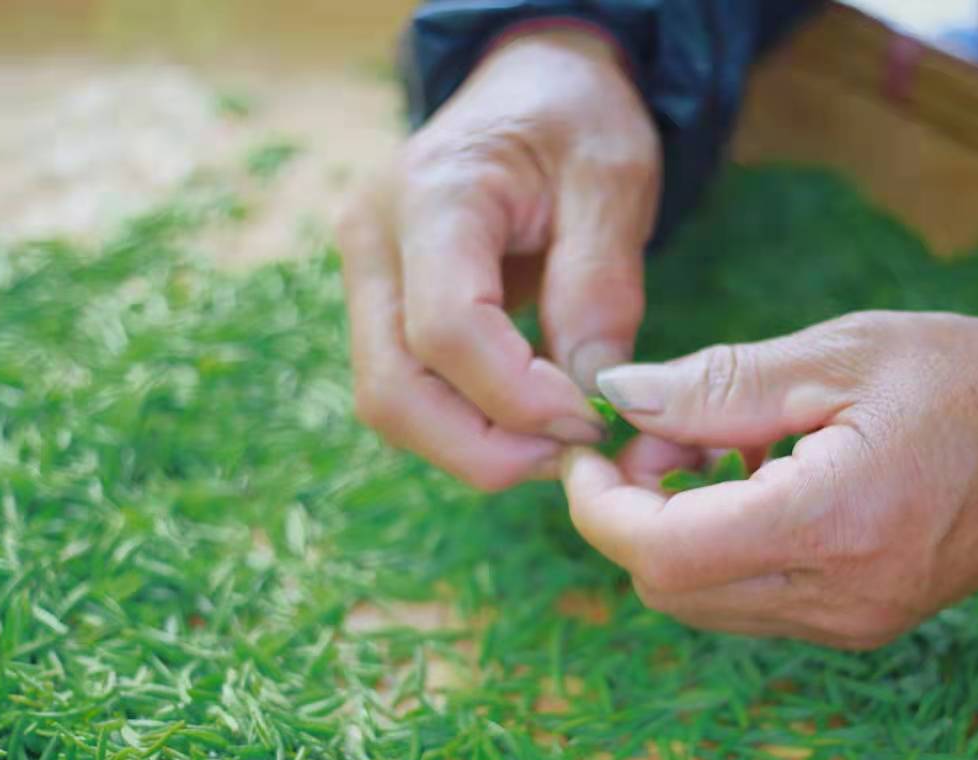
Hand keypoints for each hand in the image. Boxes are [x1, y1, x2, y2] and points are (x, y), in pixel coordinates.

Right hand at [337, 28, 661, 489]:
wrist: (528, 87)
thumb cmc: (574, 121)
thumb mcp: (614, 180)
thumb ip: (600, 289)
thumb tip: (588, 397)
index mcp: (432, 195)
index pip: (446, 331)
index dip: (519, 398)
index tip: (592, 417)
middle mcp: (372, 241)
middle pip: (394, 393)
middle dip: (485, 449)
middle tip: (570, 453)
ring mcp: (363, 280)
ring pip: (391, 407)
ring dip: (474, 448)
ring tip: (554, 438)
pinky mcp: (379, 311)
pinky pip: (407, 395)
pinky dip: (467, 427)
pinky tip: (528, 418)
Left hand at [562, 311, 977, 648]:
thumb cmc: (975, 379)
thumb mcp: (841, 353)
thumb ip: (717, 385)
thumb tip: (616, 400)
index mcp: (831, 524)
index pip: (659, 553)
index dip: (597, 506)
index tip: (587, 450)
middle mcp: (835, 598)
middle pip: (665, 587)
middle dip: (631, 513)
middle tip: (663, 435)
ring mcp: (847, 624)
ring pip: (698, 601)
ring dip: (672, 530)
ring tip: (718, 450)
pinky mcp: (854, 625)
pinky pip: (746, 603)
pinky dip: (719, 548)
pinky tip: (755, 483)